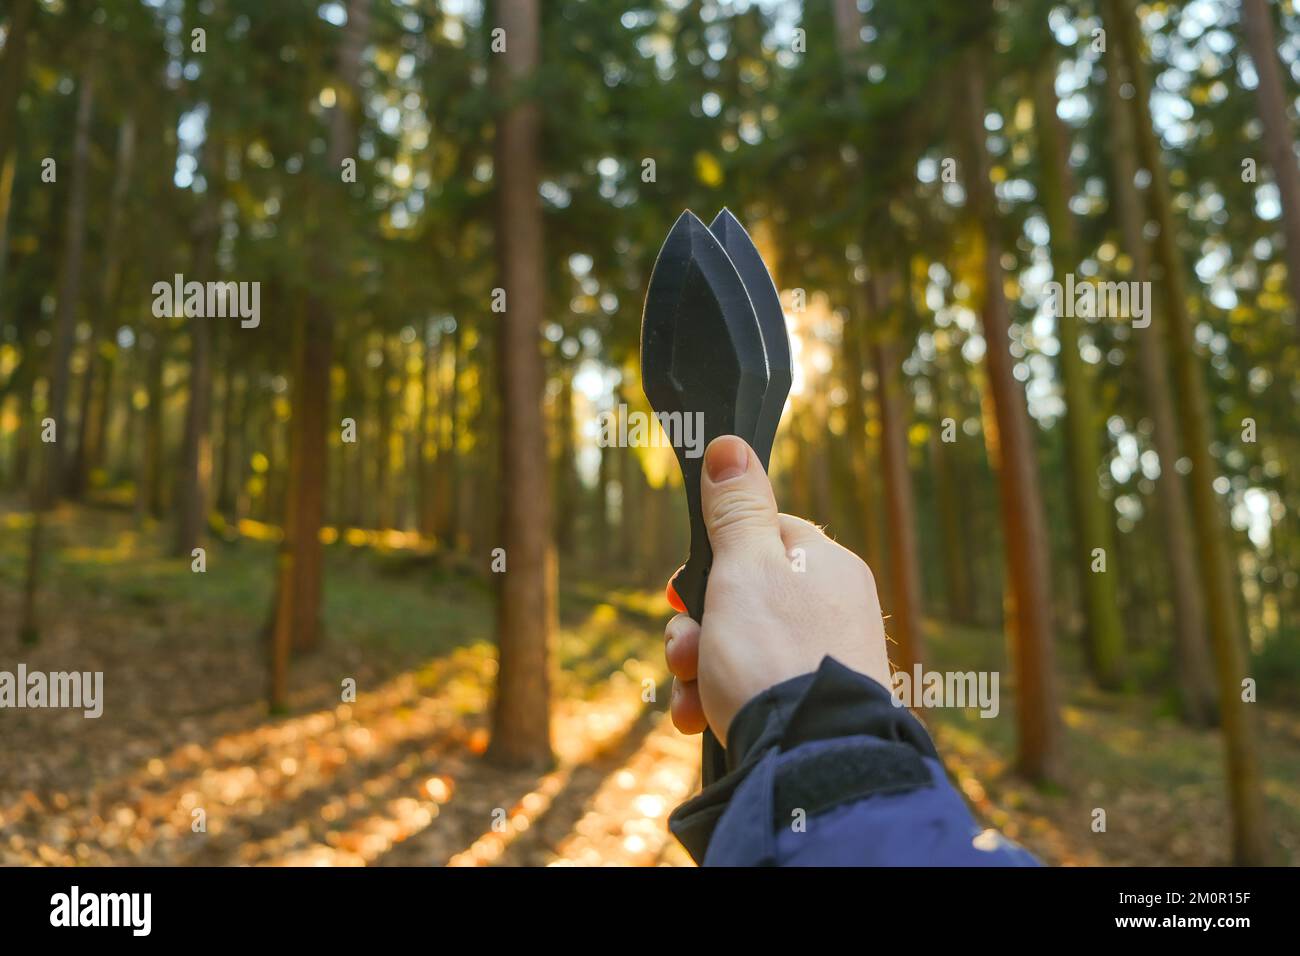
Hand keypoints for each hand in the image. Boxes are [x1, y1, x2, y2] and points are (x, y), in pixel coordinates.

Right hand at [664, 435, 891, 744]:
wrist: (808, 756)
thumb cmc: (774, 654)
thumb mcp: (744, 567)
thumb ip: (736, 508)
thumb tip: (731, 444)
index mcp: (826, 564)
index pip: (761, 535)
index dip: (713, 558)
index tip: (680, 586)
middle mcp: (833, 608)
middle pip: (744, 595)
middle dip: (697, 624)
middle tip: (684, 648)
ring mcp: (826, 659)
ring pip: (740, 645)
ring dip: (699, 665)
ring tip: (689, 694)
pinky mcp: (813, 704)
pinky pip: (756, 687)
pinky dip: (720, 699)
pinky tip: (701, 719)